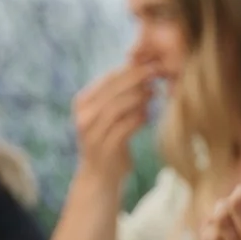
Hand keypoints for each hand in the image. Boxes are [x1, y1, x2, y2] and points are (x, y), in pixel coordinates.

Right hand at [70, 61, 155, 180]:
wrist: (100, 177)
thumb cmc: (110, 140)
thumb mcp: (109, 115)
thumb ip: (119, 95)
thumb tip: (142, 69)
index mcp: (83, 102)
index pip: (108, 79)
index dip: (131, 69)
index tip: (152, 62)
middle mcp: (84, 115)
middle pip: (113, 90)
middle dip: (137, 78)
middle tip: (158, 72)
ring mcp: (92, 132)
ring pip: (118, 106)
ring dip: (139, 97)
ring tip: (156, 92)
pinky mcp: (105, 147)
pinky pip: (125, 127)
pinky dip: (139, 118)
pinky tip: (149, 114)